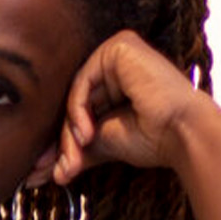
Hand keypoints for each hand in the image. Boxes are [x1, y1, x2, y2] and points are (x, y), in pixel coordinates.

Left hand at [46, 30, 218, 185]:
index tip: (47, 172)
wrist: (183, 134)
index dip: (62, 142)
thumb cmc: (154, 138)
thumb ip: (73, 150)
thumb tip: (37, 172)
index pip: (76, 109)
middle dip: (64, 142)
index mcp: (112, 82)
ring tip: (76, 158)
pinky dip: (79, 110)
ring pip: (75, 95)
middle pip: (73, 103)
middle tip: (59, 171)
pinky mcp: (119, 47)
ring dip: (71, 132)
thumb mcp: (103, 143)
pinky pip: (83, 81)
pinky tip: (88, 133)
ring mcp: (116, 53)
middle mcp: (113, 64)